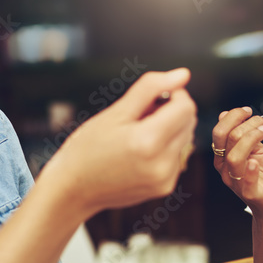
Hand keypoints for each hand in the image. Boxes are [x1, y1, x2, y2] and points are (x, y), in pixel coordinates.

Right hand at [40, 68, 196, 216]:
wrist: (73, 188)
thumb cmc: (88, 146)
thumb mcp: (116, 112)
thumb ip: (151, 89)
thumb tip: (183, 74)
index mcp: (148, 141)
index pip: (186, 107)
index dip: (173, 95)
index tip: (152, 98)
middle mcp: (162, 163)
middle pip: (189, 123)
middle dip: (171, 112)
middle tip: (140, 116)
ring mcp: (165, 179)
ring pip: (186, 139)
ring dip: (169, 130)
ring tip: (138, 135)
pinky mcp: (164, 188)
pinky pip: (177, 157)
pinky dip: (165, 149)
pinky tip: (140, 152)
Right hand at [211, 107, 262, 219]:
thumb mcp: (255, 149)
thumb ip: (241, 135)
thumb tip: (224, 114)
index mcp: (223, 157)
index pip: (219, 132)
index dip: (233, 117)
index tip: (249, 111)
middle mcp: (225, 169)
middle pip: (225, 139)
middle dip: (244, 123)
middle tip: (261, 121)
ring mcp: (236, 182)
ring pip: (235, 156)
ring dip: (252, 137)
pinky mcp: (250, 194)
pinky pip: (246, 182)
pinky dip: (250, 170)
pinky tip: (256, 161)